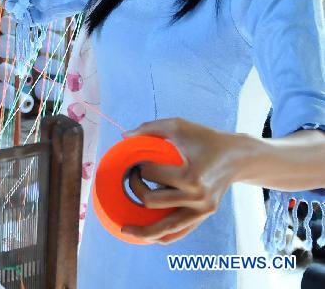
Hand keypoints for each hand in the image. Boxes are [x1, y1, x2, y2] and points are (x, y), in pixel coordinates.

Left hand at [120, 118, 243, 243]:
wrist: (238, 157)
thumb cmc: (207, 139)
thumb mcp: (179, 126)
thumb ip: (150, 128)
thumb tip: (124, 136)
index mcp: (192, 177)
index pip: (151, 175)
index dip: (138, 166)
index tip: (136, 160)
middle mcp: (198, 198)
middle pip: (152, 201)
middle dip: (135, 188)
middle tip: (131, 177)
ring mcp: (202, 210)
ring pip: (166, 227)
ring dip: (143, 230)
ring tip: (125, 229)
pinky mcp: (204, 216)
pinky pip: (180, 232)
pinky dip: (163, 236)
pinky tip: (146, 236)